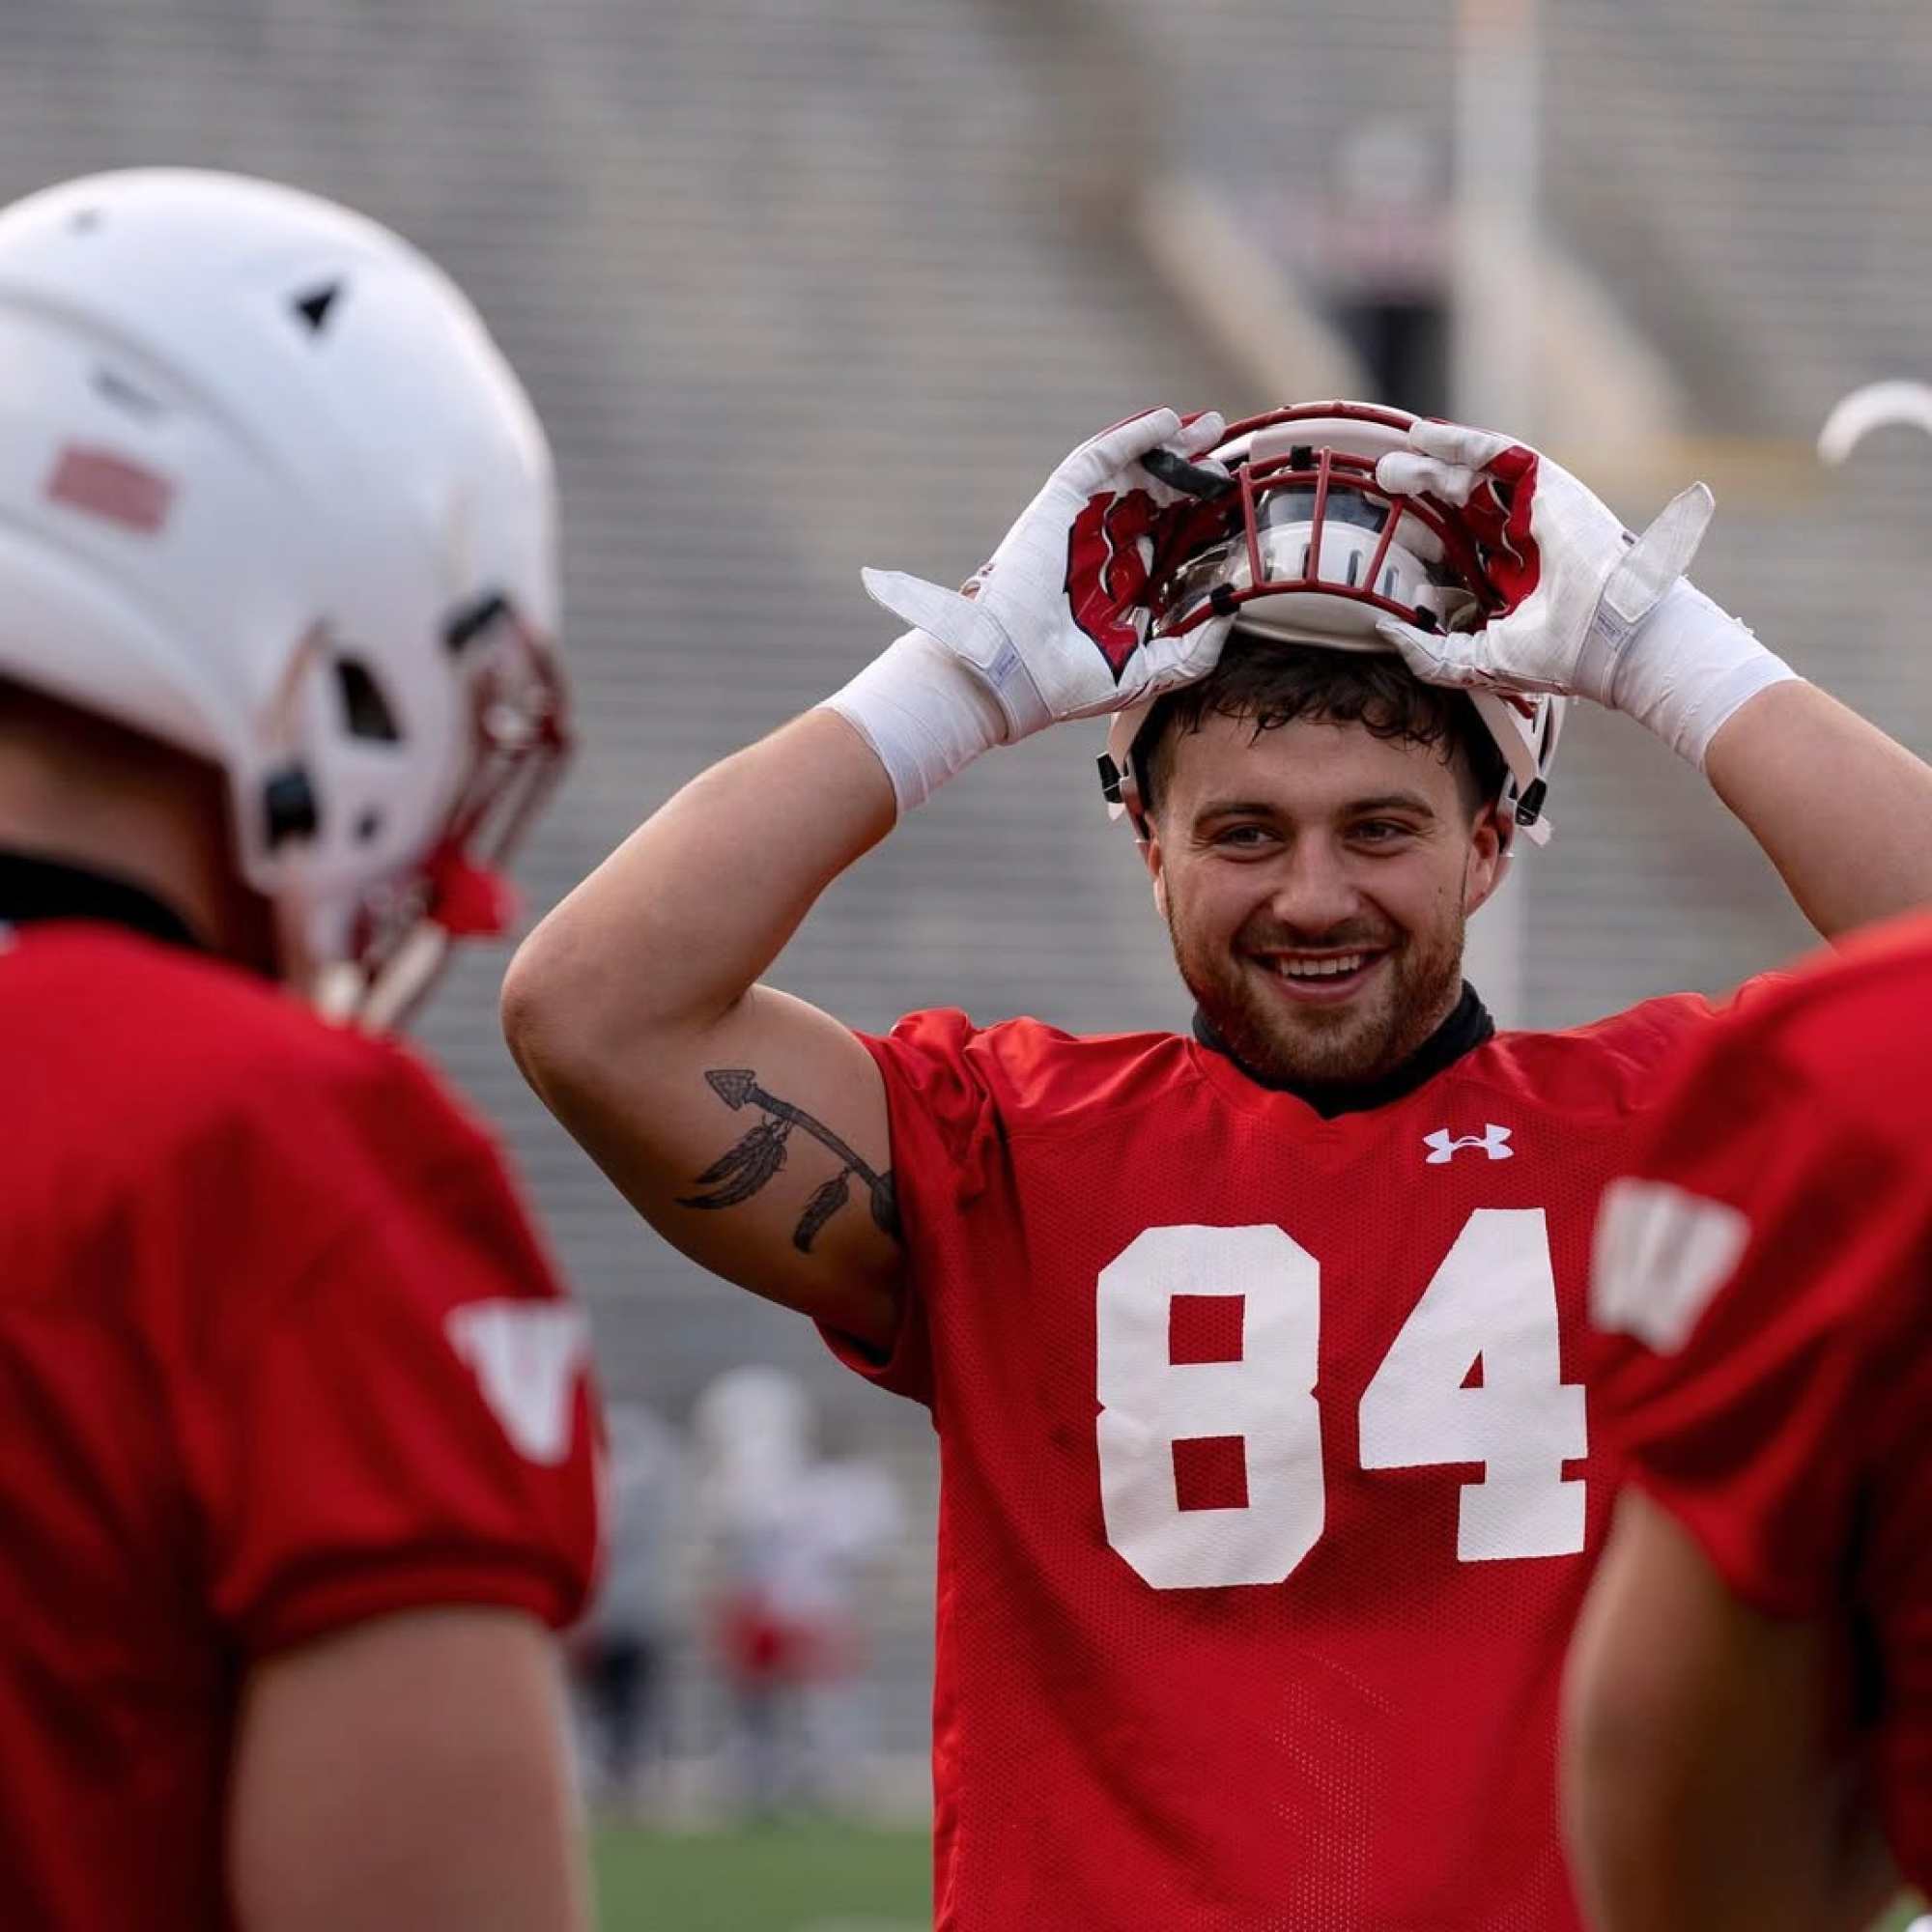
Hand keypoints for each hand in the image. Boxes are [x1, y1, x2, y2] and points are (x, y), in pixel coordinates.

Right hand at [860, 408, 1234, 741]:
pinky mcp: (1060, 506)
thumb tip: (1232, 611)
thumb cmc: (1071, 683)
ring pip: (1134, 472)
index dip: (1205, 517)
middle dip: (1194, 472)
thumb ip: (1195, 649)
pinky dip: (1131, 437)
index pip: (1173, 541)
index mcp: (1122, 588)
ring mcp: (1081, 525)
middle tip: (1229, 451)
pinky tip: (1165, 421)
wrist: (1017, 675)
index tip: (1241, 499)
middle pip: (1159, 500)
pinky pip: (1098, 459)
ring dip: (1172, 447)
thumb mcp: (1150, 672)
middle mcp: (1104, 551)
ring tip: (1209, 427)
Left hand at [1372, 418, 1713, 707]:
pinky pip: (1499, 455)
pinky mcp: (1548, 488)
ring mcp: (1534, 513)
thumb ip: (1428, 652)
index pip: (1457, 549)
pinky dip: (1462, 442)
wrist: (1607, 639)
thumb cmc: (1555, 657)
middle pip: (1460, 507)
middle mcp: (1520, 544)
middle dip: (1421, 491)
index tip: (1382, 529)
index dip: (1421, 535)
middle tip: (1382, 480)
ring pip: (1474, 478)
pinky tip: (1426, 436)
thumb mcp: (1475, 660)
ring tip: (1395, 458)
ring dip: (1433, 464)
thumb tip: (1385, 631)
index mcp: (1508, 583)